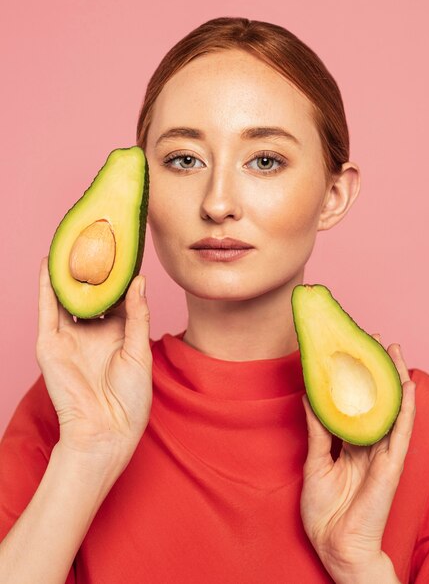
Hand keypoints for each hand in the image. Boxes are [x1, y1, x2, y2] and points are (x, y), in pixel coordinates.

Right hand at [36, 256, 152, 466]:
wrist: (106, 432)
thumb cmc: (130, 399)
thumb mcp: (140, 351)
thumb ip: (137, 314)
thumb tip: (139, 280)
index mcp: (117, 335)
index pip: (118, 297)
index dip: (121, 275)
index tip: (128, 249)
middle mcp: (92, 333)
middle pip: (91, 293)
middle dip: (95, 269)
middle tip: (101, 237)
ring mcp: (70, 337)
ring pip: (67, 297)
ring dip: (69, 272)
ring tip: (74, 240)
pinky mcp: (50, 344)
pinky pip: (47, 309)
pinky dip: (47, 286)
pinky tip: (51, 263)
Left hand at [300, 337, 415, 582]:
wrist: (334, 545)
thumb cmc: (324, 511)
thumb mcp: (315, 462)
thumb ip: (317, 430)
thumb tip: (310, 396)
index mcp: (349, 444)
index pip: (354, 403)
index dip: (353, 378)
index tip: (348, 351)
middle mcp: (367, 444)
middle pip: (374, 400)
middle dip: (374, 370)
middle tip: (372, 340)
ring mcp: (381, 453)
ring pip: (391, 409)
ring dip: (393, 380)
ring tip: (392, 352)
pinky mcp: (390, 465)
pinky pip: (400, 431)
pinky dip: (404, 407)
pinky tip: (405, 386)